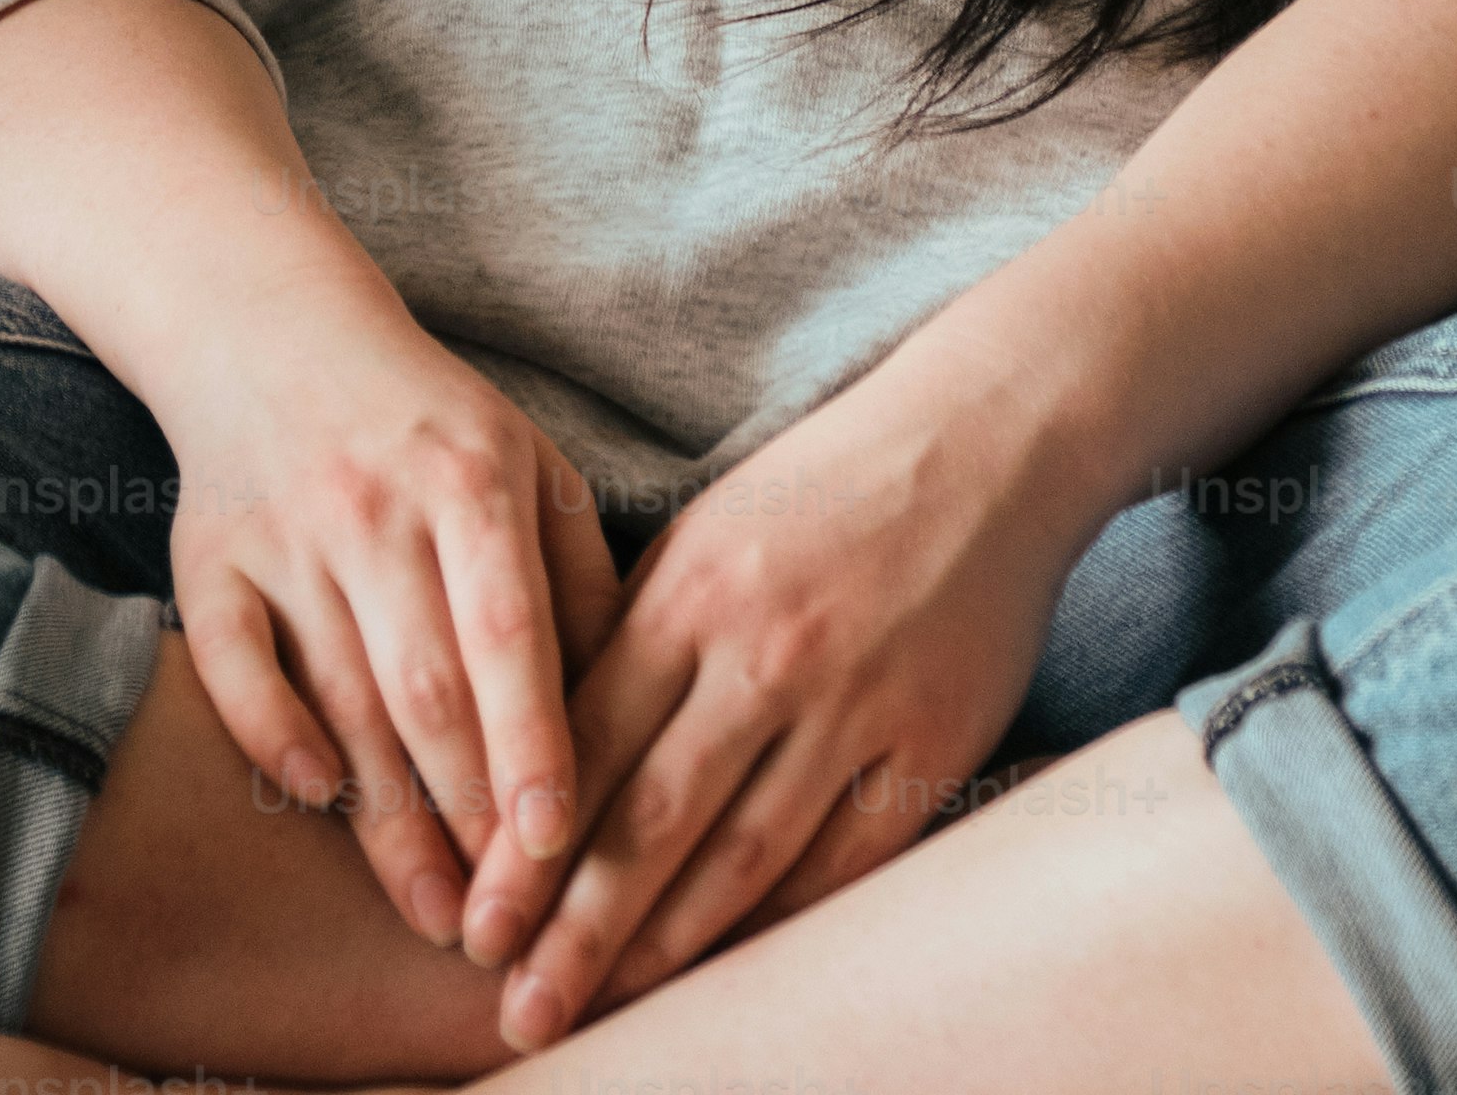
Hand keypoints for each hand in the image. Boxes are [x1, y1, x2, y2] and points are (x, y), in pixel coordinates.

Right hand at [148, 300, 626, 960]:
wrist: (266, 327)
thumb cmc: (429, 423)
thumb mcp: (530, 465)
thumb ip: (581, 582)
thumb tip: (632, 715)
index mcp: (471, 477)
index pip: (511, 633)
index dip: (536, 744)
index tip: (561, 845)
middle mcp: (375, 506)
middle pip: (428, 689)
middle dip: (471, 818)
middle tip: (512, 922)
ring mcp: (285, 534)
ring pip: (343, 699)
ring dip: (390, 821)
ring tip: (440, 913)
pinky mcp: (207, 559)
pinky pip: (235, 667)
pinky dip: (272, 737)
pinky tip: (318, 802)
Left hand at [493, 363, 1078, 1051]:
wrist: (981, 446)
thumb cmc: (819, 495)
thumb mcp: (703, 537)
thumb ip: (630, 639)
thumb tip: (547, 754)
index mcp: (691, 595)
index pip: (583, 745)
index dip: (523, 847)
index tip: (475, 925)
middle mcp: (764, 654)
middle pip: (650, 819)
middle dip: (574, 927)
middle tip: (518, 1009)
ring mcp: (854, 704)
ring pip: (745, 856)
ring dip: (667, 946)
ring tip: (603, 1006)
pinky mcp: (931, 742)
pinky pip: (845, 859)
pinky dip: (781, 920)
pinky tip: (727, 969)